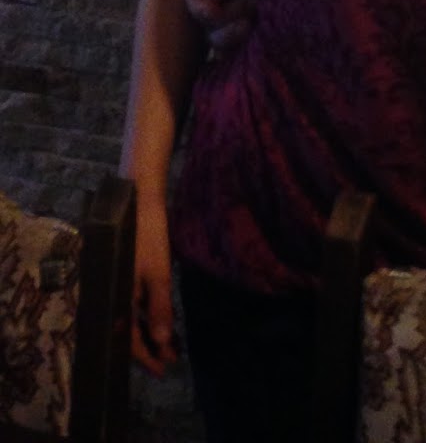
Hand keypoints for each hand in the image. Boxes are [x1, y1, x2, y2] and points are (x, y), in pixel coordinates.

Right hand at [130, 198, 176, 375]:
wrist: (138, 200)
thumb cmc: (148, 236)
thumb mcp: (158, 272)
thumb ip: (159, 306)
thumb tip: (163, 341)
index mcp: (115, 298)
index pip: (128, 339)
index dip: (146, 356)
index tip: (164, 369)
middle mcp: (111, 295)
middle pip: (128, 331)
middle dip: (149, 347)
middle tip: (169, 360)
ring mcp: (117, 284)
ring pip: (131, 317)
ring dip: (149, 330)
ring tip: (169, 344)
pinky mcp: (124, 274)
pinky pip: (132, 302)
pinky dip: (147, 313)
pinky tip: (159, 317)